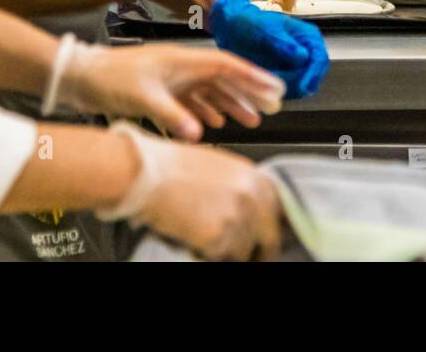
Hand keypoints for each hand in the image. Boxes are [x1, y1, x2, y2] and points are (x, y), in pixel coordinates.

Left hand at [58, 41, 285, 139]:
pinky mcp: (162, 91)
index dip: (253, 77)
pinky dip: (206, 112)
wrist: (79, 77)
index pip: (228, 66)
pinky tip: (214, 124)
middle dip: (249, 93)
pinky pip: (193, 101)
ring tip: (250, 121)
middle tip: (272, 107)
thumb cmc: (108, 78)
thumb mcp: (142, 97)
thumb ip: (173, 115)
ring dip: (231, 105)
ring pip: (211, 92)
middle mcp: (182, 67)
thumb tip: (199, 133)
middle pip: (224, 79)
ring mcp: (173, 79)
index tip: (274, 88)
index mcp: (183, 60)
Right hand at [98, 122, 282, 260]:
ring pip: (244, 253)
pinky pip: (221, 258)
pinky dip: (208, 256)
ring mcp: (239, 218)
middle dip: (259, 252)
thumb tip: (248, 210)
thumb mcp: (218, 168)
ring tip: (206, 242)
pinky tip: (193, 243)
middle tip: (247, 258)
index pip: (280, 212)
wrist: (145, 174)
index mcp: (255, 177)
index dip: (269, 230)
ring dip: (228, 254)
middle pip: (270, 239)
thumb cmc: (171, 168)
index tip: (264, 241)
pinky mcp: (220, 237)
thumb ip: (240, 188)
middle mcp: (253, 196)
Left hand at [208, 0, 329, 98]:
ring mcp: (298, 67)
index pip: (319, 59)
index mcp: (308, 37)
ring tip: (266, 83)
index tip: (302, 86)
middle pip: (313, 77)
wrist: (234, 30)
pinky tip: (263, 86)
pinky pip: (288, 91)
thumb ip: (284, 43)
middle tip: (276, 85)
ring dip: (286, 89)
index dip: (312, 75)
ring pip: (302, 87)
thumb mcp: (266, 30)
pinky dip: (278, 91)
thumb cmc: (251, 24)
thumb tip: (302, 56)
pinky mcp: (287, 77)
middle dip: (297, 84)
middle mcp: (308, 53)